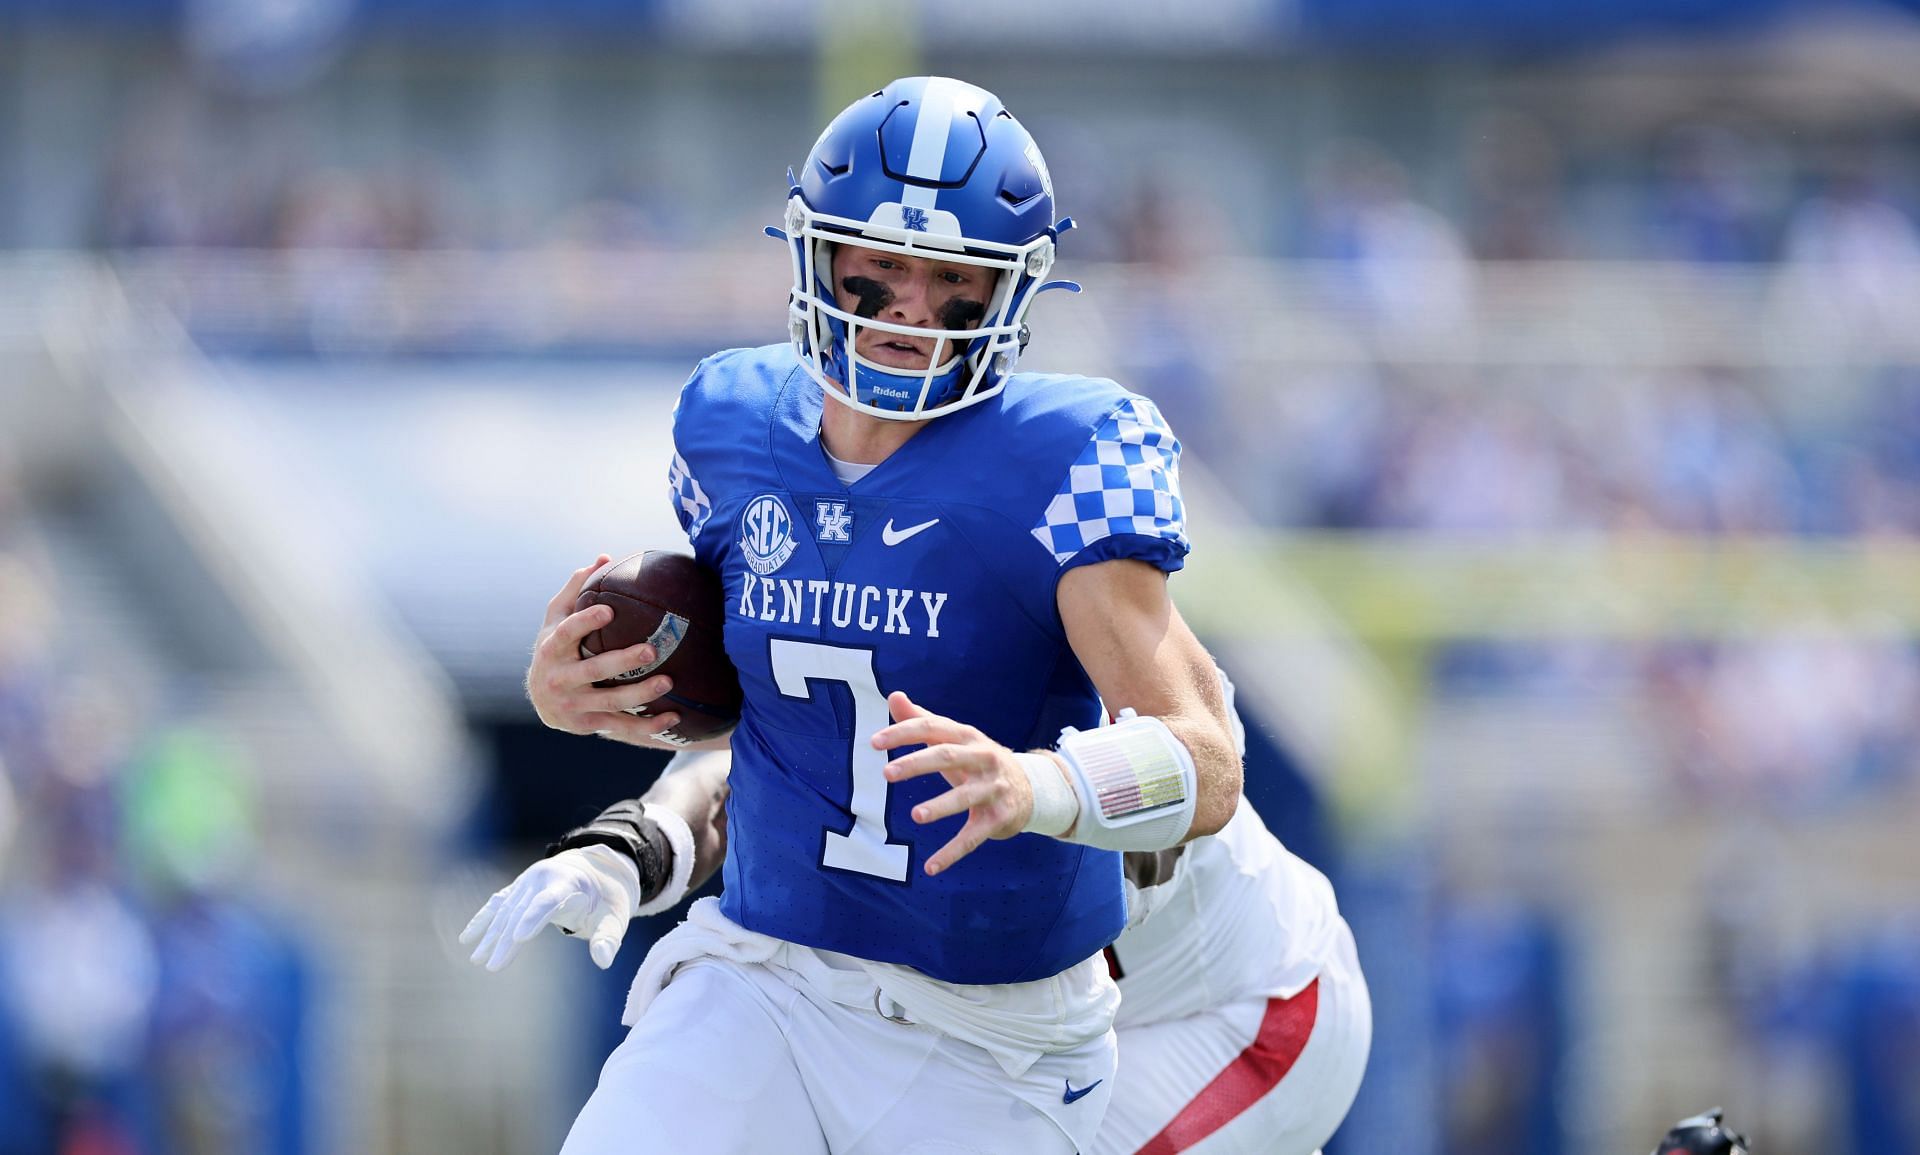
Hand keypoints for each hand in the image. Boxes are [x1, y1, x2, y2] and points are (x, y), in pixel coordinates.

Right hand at [459, 846, 639, 970]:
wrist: (594, 869)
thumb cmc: (605, 896)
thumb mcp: (615, 915)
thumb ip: (609, 937)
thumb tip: (603, 961)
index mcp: (567, 881)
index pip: (548, 901)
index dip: (533, 918)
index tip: (519, 937)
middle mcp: (541, 878)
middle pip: (521, 911)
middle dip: (506, 940)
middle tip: (493, 966)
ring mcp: (526, 882)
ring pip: (505, 911)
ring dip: (490, 935)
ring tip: (477, 959)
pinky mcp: (517, 889)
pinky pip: (497, 904)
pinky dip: (482, 920)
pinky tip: (467, 938)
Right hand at [526, 554, 685, 745]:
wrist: (541, 700)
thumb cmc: (555, 648)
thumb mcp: (556, 619)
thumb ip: (576, 589)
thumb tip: (604, 557)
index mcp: (552, 648)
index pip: (567, 633)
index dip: (586, 622)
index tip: (609, 611)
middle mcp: (559, 678)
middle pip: (593, 671)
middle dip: (622, 661)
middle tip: (652, 648)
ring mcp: (573, 705)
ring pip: (610, 701)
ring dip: (640, 694)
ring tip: (667, 681)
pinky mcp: (588, 724)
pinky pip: (621, 726)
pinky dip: (647, 725)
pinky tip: (673, 717)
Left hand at [871, 692, 1036, 875]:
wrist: (1031, 788)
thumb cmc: (979, 761)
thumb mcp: (955, 739)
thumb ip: (923, 720)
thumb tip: (893, 696)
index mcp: (967, 736)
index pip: (932, 728)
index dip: (903, 733)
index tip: (874, 742)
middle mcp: (982, 758)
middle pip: (947, 756)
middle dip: (917, 764)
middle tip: (886, 774)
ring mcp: (992, 789)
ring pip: (965, 797)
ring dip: (941, 806)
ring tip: (916, 816)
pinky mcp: (998, 818)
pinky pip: (973, 836)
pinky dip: (952, 853)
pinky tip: (931, 867)